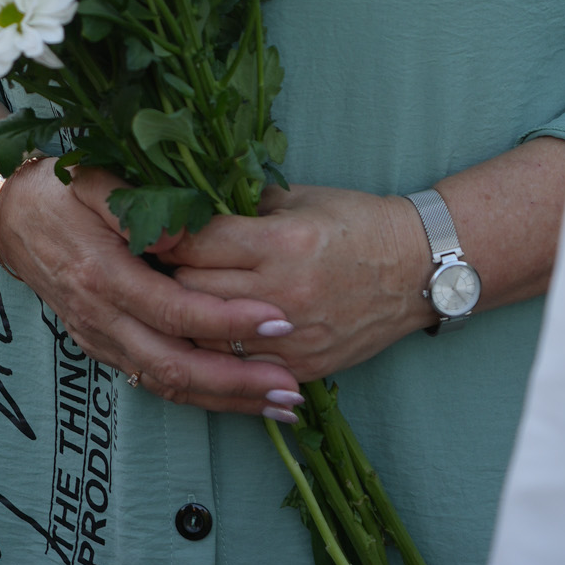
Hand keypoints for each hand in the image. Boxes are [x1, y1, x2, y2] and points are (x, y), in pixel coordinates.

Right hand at [0, 161, 304, 418]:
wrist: (11, 217)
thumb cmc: (58, 189)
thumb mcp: (90, 180)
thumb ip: (131, 204)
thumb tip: (179, 234)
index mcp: (101, 274)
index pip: (174, 310)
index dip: (228, 321)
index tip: (279, 319)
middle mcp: (100, 317)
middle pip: (175, 366)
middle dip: (237, 382)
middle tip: (292, 387)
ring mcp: (99, 338)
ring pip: (167, 385)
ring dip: (226, 400)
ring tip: (281, 404)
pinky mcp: (102, 348)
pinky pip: (155, 381)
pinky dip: (201, 395)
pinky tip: (241, 398)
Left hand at [151, 183, 433, 382]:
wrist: (415, 269)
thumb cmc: (354, 222)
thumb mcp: (297, 198)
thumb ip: (243, 206)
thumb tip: (188, 206)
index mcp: (280, 242)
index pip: (196, 244)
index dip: (166, 236)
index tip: (149, 231)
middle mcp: (283, 293)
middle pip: (193, 291)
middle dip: (166, 277)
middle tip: (150, 265)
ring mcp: (293, 336)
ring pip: (208, 337)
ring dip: (185, 320)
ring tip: (170, 301)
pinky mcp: (304, 366)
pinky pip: (241, 366)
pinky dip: (218, 352)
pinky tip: (204, 334)